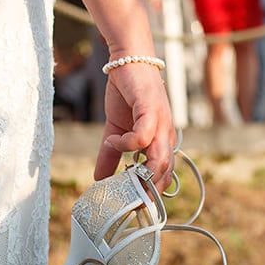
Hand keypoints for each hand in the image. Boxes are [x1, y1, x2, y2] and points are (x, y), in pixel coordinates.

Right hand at [97, 63, 175, 190]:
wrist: (129, 60)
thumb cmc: (127, 94)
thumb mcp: (116, 129)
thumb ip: (109, 154)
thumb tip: (98, 178)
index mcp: (161, 143)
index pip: (164, 176)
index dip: (150, 193)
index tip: (131, 204)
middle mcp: (165, 136)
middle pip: (165, 173)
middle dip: (147, 191)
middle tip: (126, 200)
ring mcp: (161, 123)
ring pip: (160, 159)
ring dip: (141, 173)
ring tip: (121, 177)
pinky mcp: (150, 110)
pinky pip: (143, 135)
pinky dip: (127, 144)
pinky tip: (113, 140)